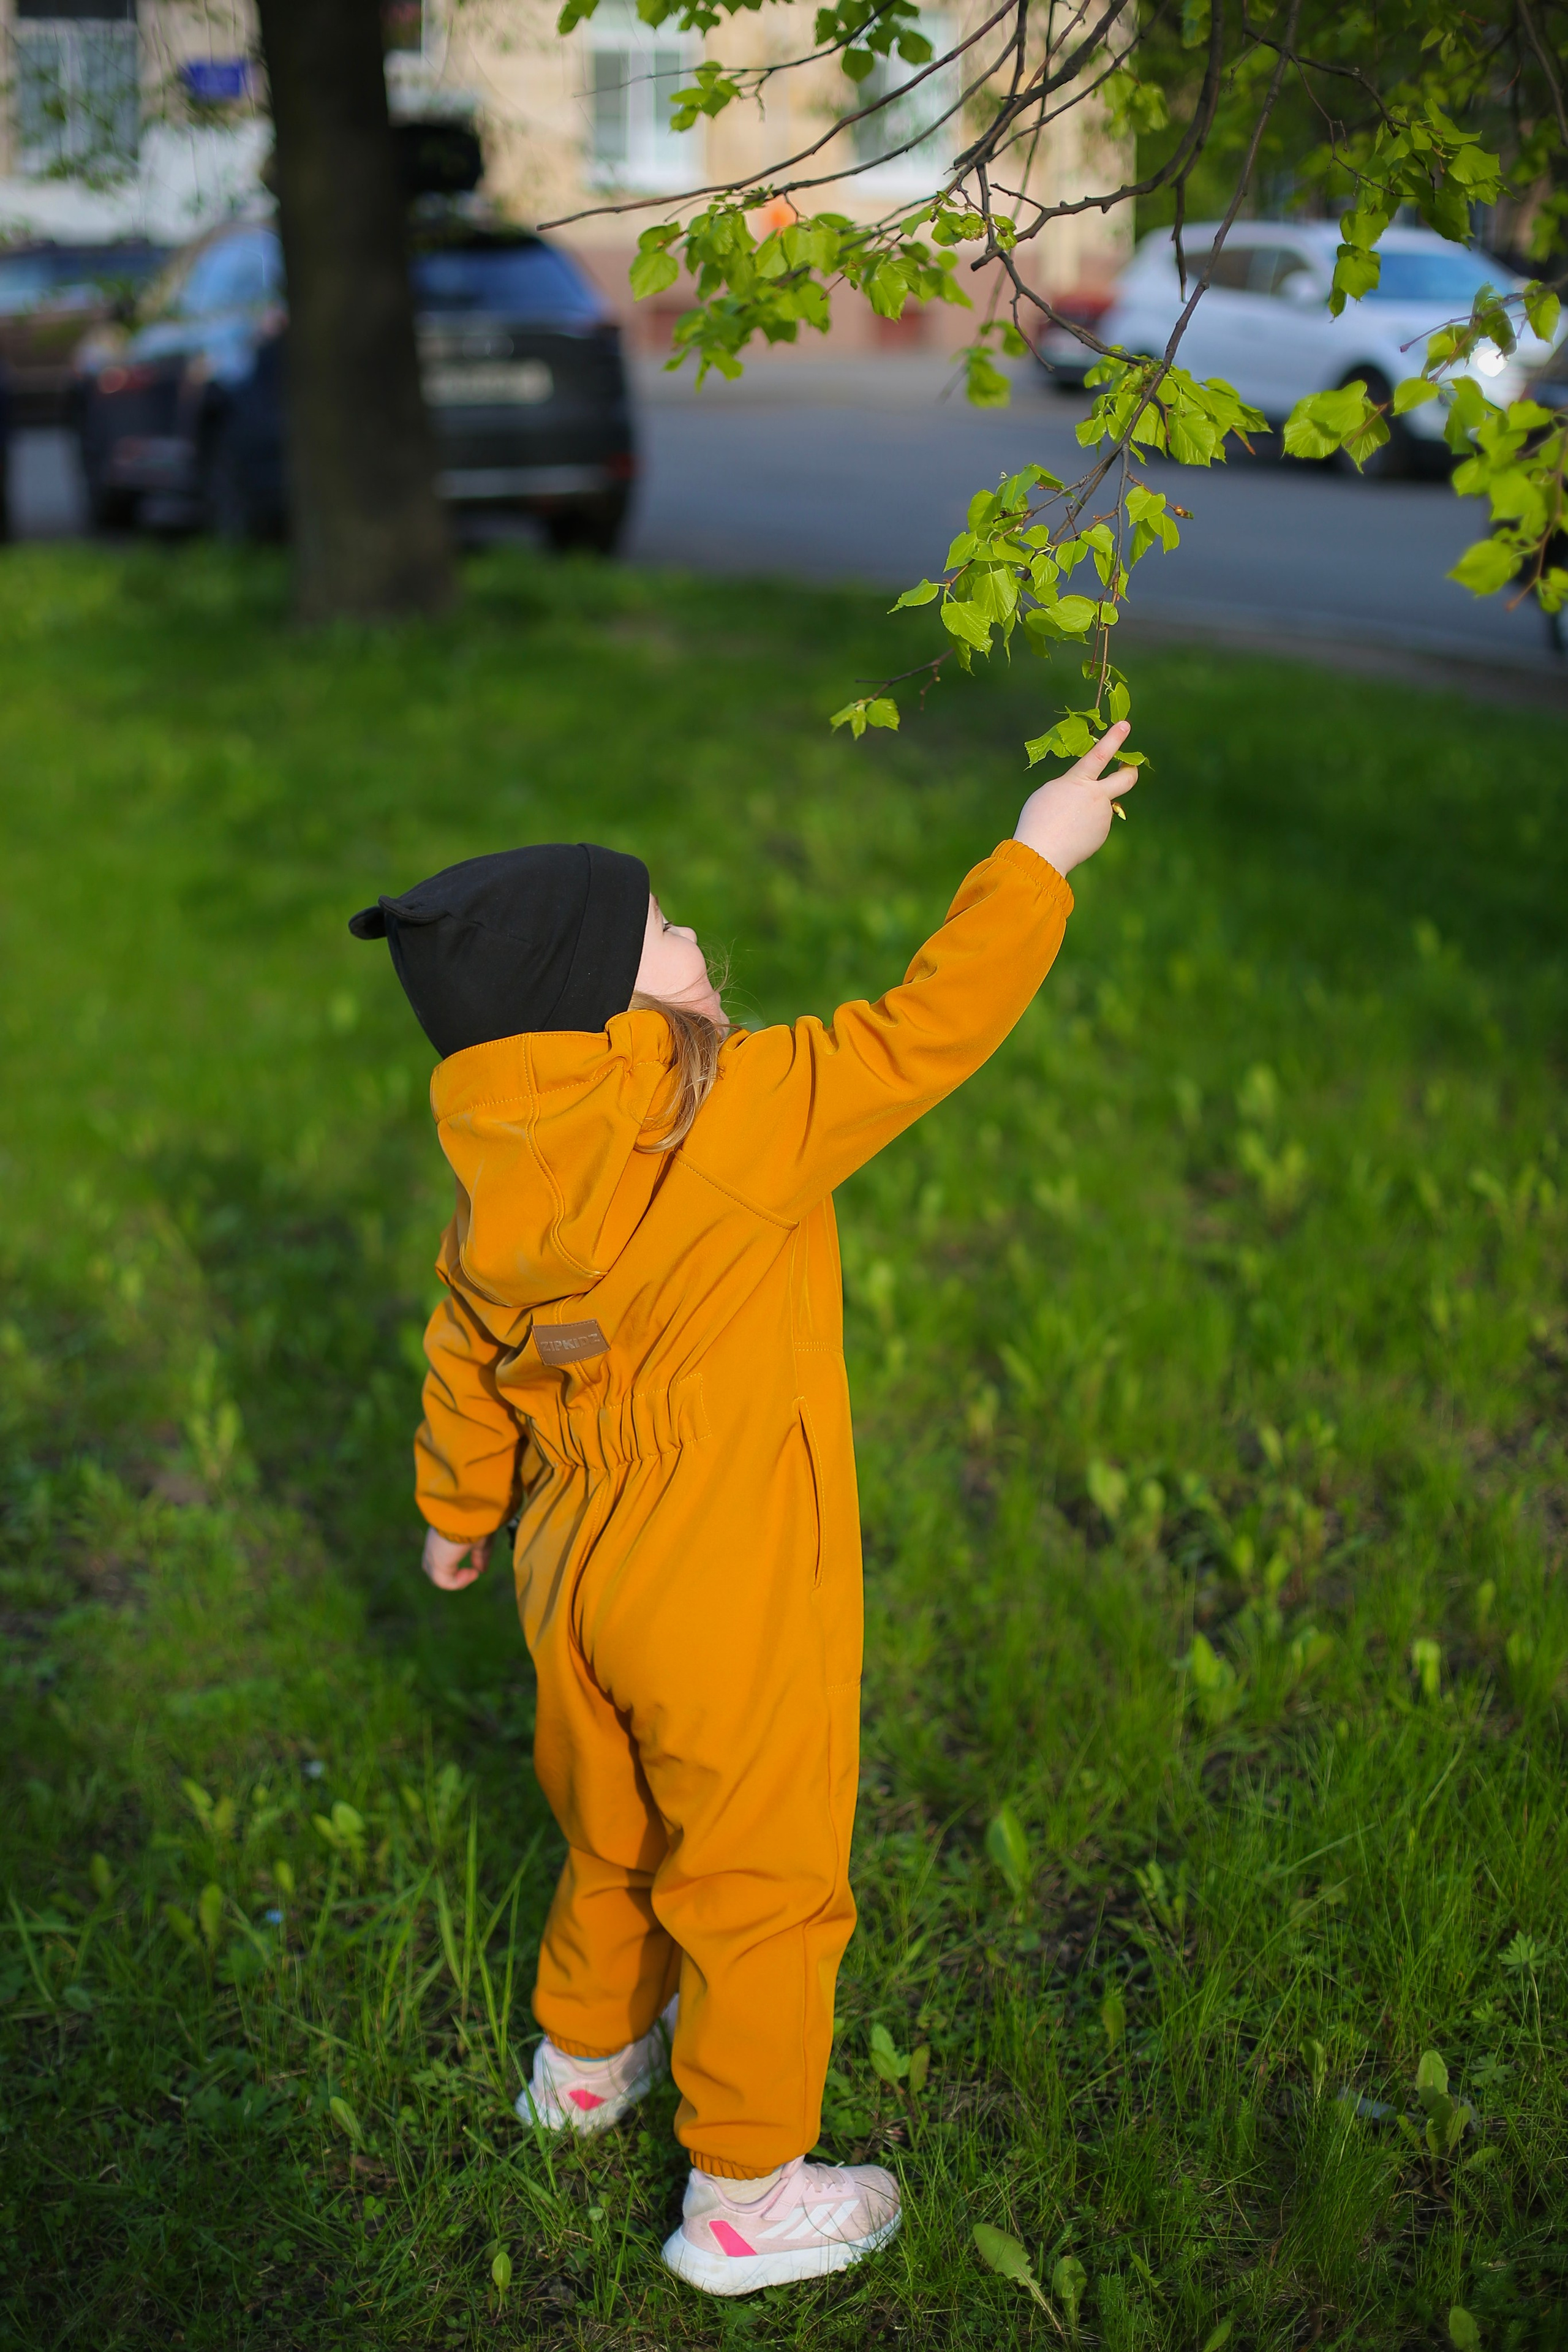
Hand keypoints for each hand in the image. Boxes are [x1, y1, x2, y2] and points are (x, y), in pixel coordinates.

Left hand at [423, 1525, 493, 1589]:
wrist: (469, 1511)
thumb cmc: (476, 1519)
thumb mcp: (480, 1539)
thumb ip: (480, 1556)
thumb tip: (481, 1570)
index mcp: (441, 1535)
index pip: (438, 1554)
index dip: (451, 1565)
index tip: (473, 1566)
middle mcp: (433, 1545)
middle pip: (431, 1567)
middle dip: (449, 1575)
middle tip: (469, 1572)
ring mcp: (433, 1554)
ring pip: (436, 1577)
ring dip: (457, 1580)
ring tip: (473, 1573)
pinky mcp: (437, 1562)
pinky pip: (444, 1582)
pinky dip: (459, 1582)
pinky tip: (473, 1573)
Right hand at [1013, 719, 1138, 875]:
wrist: (1042, 853)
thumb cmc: (1038, 819)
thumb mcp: (1051, 791)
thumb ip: (1073, 786)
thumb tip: (1088, 794)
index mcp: (1080, 782)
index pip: (1101, 754)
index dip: (1114, 738)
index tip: (1126, 724)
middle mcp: (1097, 797)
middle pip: (1126, 779)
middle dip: (1129, 770)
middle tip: (1129, 767)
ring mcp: (1102, 817)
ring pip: (1100, 806)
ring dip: (1089, 809)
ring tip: (1065, 822)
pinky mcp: (1101, 834)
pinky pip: (1095, 824)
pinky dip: (1084, 826)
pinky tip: (1069, 834)